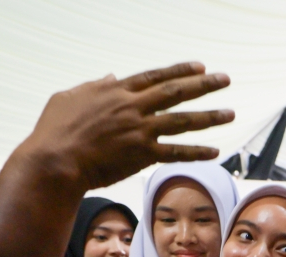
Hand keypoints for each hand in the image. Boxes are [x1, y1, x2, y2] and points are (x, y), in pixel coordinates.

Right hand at [19, 62, 233, 190]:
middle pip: (175, 92)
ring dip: (209, 117)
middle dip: (203, 85)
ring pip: (183, 120)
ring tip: (230, 113)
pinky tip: (214, 151)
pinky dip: (196, 152)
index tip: (199, 66)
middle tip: (225, 79)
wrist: (55, 160)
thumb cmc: (55, 130)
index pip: (155, 76)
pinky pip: (176, 152)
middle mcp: (132, 107)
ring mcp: (140, 130)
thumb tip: (111, 76)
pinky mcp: (142, 154)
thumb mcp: (68, 97)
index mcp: (116, 91)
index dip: (179, 71)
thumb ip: (94, 86)